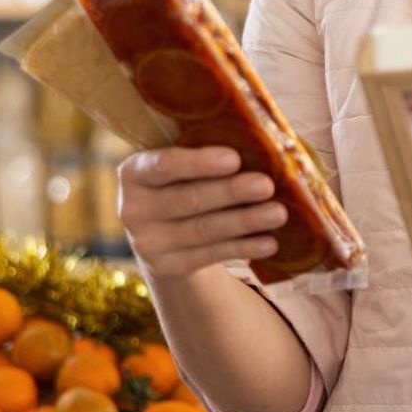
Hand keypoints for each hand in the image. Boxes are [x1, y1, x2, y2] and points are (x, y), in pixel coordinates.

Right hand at [117, 147, 288, 276]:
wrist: (163, 232)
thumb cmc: (184, 182)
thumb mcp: (182, 165)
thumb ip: (204, 150)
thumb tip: (263, 144)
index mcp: (134, 172)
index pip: (163, 165)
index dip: (197, 163)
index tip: (234, 158)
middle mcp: (133, 209)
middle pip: (188, 200)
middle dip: (230, 192)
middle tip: (266, 185)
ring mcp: (147, 243)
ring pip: (203, 230)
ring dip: (244, 222)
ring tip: (278, 213)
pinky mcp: (167, 267)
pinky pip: (210, 256)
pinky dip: (243, 247)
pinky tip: (269, 242)